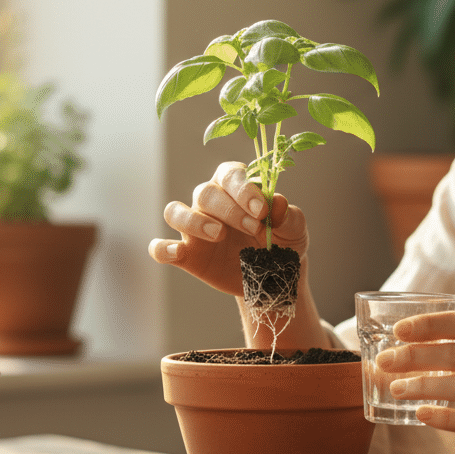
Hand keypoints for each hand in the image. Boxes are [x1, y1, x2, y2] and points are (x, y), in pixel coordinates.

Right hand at [149, 161, 307, 296]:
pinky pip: (159, 247)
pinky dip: (163, 248)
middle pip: (205, 193)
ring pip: (174, 212)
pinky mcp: (187, 255)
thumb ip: (289, 215)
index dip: (243, 189)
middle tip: (252, 228)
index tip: (262, 210)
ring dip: (194, 221)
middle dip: (229, 210)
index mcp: (236, 188)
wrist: (275, 278)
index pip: (230, 175)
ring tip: (219, 235)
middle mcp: (210, 203)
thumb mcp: (295, 230)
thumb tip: (277, 202)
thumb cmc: (282, 244)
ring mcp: (195, 229)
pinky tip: (177, 252)